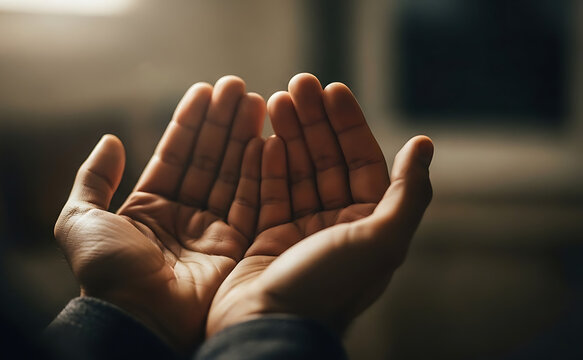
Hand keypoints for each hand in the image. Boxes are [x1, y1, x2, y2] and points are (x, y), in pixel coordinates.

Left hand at [54, 76, 264, 350]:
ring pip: (232, 174)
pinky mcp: (236, 247)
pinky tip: (265, 139)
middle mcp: (184, 215)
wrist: (136, 316)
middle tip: (237, 85)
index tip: (205, 89)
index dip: (190, 122)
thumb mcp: (80, 219)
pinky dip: (259, 171)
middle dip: (222, 122)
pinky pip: (251, 202)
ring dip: (243, 137)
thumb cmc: (105, 272)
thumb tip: (110, 140)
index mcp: (149, 207)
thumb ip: (94, 179)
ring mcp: (212, 231)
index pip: (175, 154)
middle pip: (208, 159)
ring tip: (256, 99)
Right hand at [206, 74, 432, 335]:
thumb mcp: (381, 240)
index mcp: (368, 227)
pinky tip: (263, 140)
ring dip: (288, 136)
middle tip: (298, 83)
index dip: (349, 123)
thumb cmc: (327, 287)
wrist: (268, 330)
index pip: (361, 162)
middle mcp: (336, 227)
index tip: (331, 88)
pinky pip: (268, 194)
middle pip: (327, 161)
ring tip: (275, 100)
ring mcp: (300, 232)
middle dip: (314, 121)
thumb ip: (409, 193)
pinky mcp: (266, 239)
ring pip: (296, 172)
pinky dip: (266, 167)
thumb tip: (424, 144)